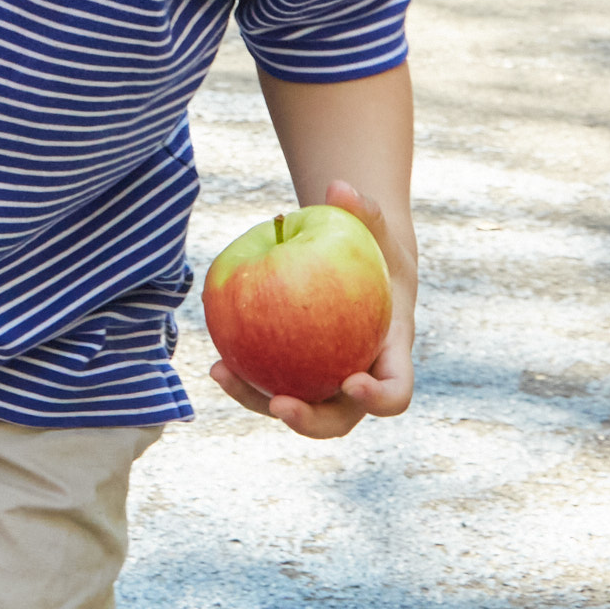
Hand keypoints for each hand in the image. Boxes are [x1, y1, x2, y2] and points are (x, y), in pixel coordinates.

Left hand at [210, 179, 413, 438]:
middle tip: (280, 404)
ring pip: (297, 409)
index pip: (394, 392)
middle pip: (341, 419)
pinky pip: (270, 385)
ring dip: (259, 402)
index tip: (351, 383)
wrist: (358, 269)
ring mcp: (325, 385)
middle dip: (312, 421)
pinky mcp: (296, 377)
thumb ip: (363, 210)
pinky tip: (215, 363)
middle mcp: (360, 382)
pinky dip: (244, 379)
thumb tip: (339, 187)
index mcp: (390, 357)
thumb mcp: (374, 229)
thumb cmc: (372, 248)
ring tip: (224, 376)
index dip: (378, 398)